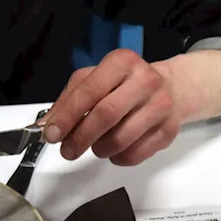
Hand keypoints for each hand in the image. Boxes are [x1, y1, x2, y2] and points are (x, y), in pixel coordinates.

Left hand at [43, 48, 220, 166]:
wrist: (173, 88)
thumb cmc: (125, 83)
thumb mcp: (95, 78)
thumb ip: (70, 99)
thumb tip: (47, 126)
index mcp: (122, 62)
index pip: (89, 91)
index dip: (67, 115)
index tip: (51, 134)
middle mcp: (145, 80)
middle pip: (106, 116)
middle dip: (80, 138)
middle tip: (67, 151)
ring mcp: (161, 106)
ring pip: (121, 139)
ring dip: (99, 149)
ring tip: (94, 146)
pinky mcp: (169, 130)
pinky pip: (136, 154)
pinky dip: (118, 158)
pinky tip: (115, 150)